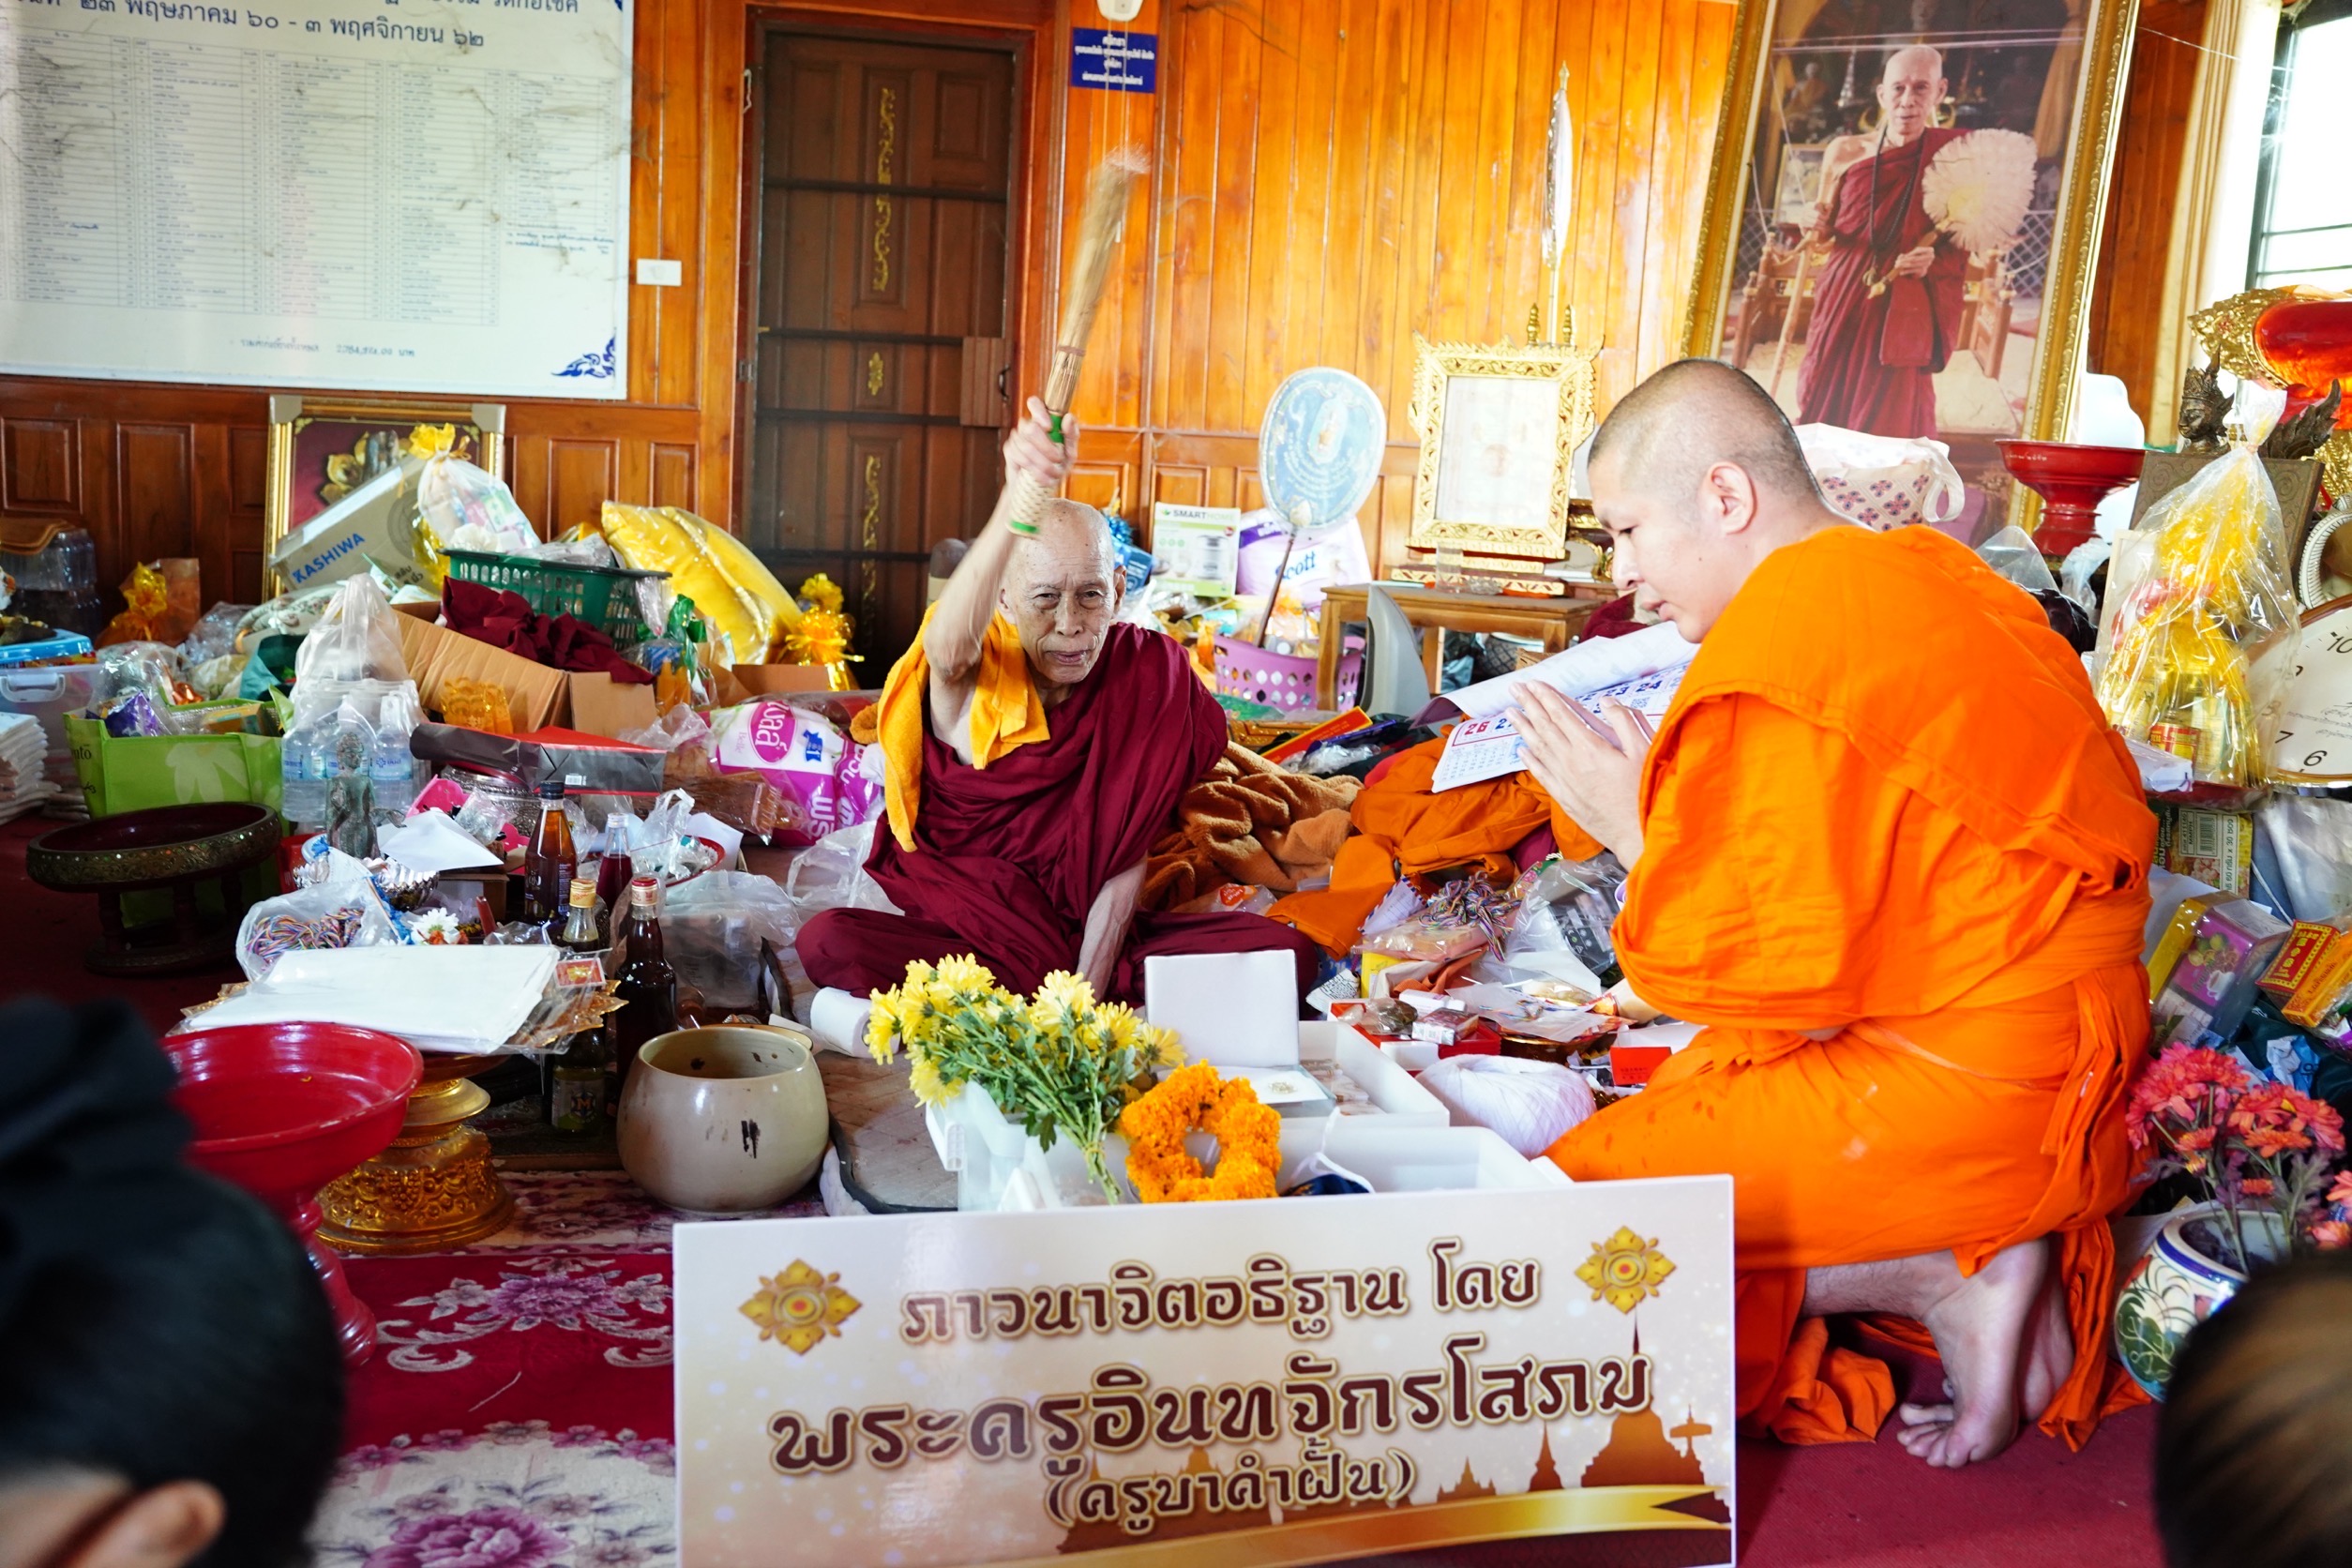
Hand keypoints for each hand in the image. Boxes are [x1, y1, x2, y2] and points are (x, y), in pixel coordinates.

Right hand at [1005, 396, 1079, 488]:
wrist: (1040, 486)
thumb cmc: (1057, 465)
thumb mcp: (1070, 452)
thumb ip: (1071, 435)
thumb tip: (1068, 418)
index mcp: (1042, 420)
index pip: (1034, 403)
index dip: (1039, 412)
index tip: (1049, 427)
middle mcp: (1027, 425)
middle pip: (1030, 429)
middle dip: (1047, 448)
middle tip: (1058, 459)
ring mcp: (1016, 438)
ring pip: (1027, 447)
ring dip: (1044, 464)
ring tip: (1055, 473)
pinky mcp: (1009, 451)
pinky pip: (1021, 459)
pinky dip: (1036, 471)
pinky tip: (1044, 478)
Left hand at [1511, 684, 1650, 863]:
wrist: (1636, 833)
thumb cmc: (1645, 791)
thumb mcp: (1644, 750)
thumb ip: (1625, 722)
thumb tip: (1607, 701)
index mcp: (1590, 747)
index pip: (1562, 715)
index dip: (1546, 697)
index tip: (1534, 684)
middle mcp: (1571, 761)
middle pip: (1544, 727)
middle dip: (1529, 705)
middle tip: (1515, 689)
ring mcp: (1565, 780)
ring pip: (1538, 748)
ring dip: (1523, 728)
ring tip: (1510, 712)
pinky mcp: (1564, 798)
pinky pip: (1541, 774)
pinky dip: (1529, 759)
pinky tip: (1521, 750)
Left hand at [1890, 243, 1935, 278]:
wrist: (1921, 269)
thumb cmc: (1916, 257)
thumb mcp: (1912, 254)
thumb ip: (1906, 255)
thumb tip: (1901, 256)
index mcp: (1930, 250)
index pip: (1918, 250)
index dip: (1910, 253)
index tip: (1903, 255)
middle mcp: (1930, 257)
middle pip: (1914, 258)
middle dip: (1904, 260)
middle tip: (1896, 262)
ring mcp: (1927, 264)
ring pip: (1913, 264)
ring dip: (1903, 265)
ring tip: (1897, 266)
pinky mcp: (1923, 271)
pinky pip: (1913, 270)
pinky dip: (1906, 271)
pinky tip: (1901, 272)